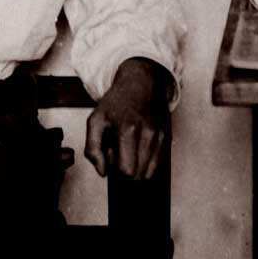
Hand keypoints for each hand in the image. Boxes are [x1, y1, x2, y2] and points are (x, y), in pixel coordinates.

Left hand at [84, 57, 172, 179]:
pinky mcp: (165, 136)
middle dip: (127, 171)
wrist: (140, 84)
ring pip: (149, 172)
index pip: (126, 170)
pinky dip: (146, 163)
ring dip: (137, 168)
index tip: (111, 158)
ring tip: (128, 151)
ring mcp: (158, 136)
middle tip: (119, 154)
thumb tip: (103, 173)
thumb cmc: (116, 103)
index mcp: (127, 130)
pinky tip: (138, 151)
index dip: (116, 170)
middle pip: (139, 174)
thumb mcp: (95, 121)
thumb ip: (92, 149)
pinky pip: (157, 164)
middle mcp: (147, 134)